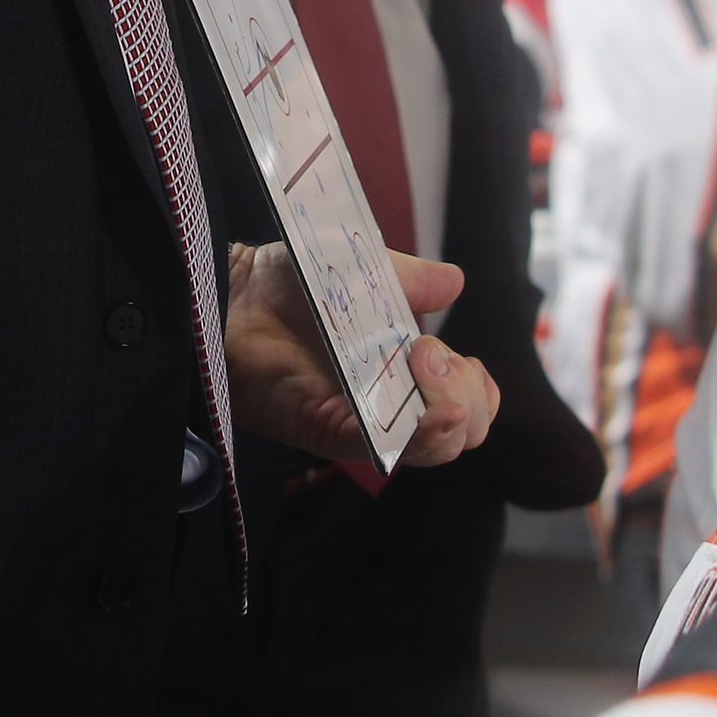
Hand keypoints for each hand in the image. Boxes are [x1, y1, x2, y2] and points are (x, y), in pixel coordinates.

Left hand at [225, 243, 499, 468]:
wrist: (238, 293)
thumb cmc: (294, 283)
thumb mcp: (369, 270)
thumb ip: (414, 280)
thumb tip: (455, 282)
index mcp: (406, 373)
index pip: (469, 405)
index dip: (478, 389)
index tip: (458, 354)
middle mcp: (391, 405)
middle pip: (464, 435)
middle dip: (468, 396)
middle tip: (431, 353)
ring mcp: (362, 421)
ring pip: (434, 446)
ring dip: (446, 404)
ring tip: (421, 359)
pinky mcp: (330, 430)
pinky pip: (384, 446)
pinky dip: (413, 427)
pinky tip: (418, 397)